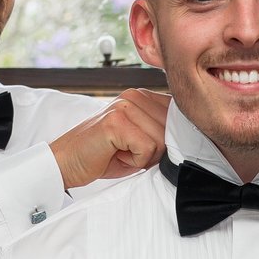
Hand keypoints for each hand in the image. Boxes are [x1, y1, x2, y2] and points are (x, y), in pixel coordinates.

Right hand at [50, 89, 167, 189]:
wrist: (66, 163)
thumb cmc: (103, 155)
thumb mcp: (138, 141)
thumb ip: (161, 133)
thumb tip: (191, 139)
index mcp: (141, 96)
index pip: (178, 116)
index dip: (168, 140)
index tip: (145, 148)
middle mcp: (134, 95)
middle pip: (171, 130)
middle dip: (155, 152)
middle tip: (128, 153)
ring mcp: (124, 106)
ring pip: (161, 141)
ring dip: (143, 157)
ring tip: (120, 153)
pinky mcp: (116, 121)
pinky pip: (147, 149)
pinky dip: (135, 161)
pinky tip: (115, 155)